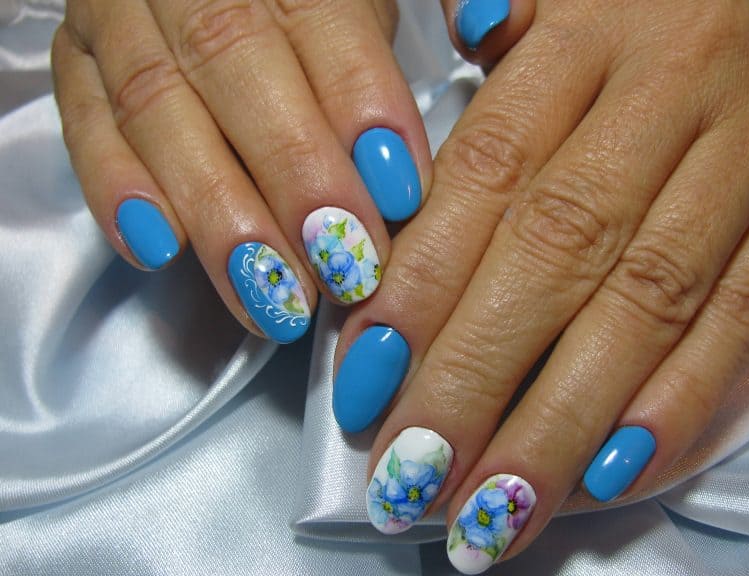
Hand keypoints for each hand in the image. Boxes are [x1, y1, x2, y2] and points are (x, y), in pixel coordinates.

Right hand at [51, 0, 430, 343]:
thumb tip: (488, 27)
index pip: (324, 18)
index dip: (362, 106)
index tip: (401, 196)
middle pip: (237, 67)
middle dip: (293, 176)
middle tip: (344, 269)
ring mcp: (122, 16)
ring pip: (158, 108)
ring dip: (215, 211)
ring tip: (272, 300)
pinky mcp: (78, 60)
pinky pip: (83, 121)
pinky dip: (115, 188)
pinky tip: (160, 252)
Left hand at [334, 0, 748, 571]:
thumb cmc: (645, 3)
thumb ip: (490, 39)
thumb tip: (426, 97)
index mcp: (587, 31)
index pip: (485, 172)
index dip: (422, 283)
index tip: (365, 381)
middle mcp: (668, 95)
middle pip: (558, 254)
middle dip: (479, 377)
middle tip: (414, 477)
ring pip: (649, 304)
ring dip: (566, 419)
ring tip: (495, 510)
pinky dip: (683, 401)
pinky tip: (615, 473)